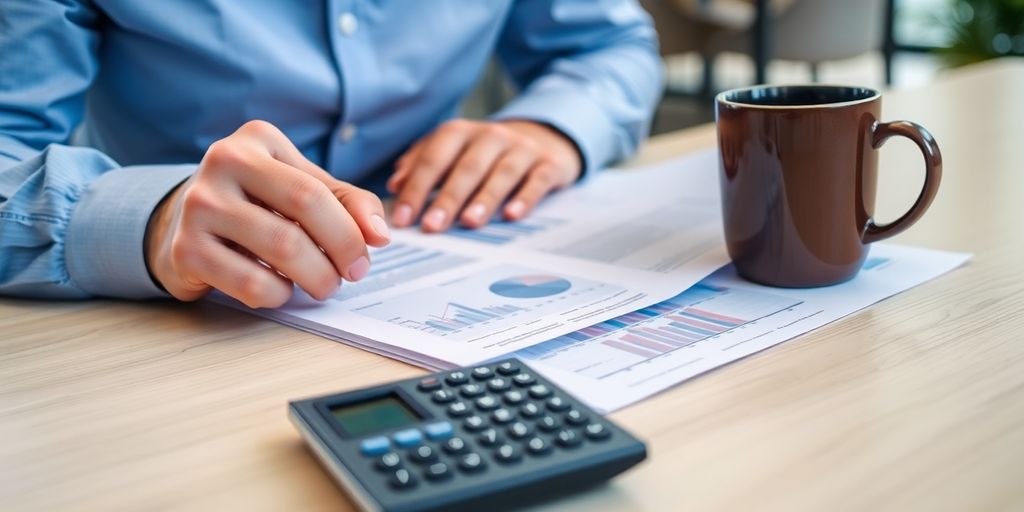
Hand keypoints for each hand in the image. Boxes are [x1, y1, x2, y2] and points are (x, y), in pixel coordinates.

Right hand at [145, 120, 390, 308]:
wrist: (183, 224)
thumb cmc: (257, 204)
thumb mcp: (303, 188)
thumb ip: (348, 203)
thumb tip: (379, 235)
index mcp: (257, 139)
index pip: (318, 188)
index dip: (351, 230)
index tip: (367, 255)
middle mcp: (223, 161)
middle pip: (303, 209)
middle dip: (339, 251)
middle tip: (349, 276)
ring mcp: (199, 204)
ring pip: (281, 248)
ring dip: (315, 277)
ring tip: (321, 284)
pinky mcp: (185, 249)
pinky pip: (251, 283)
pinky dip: (278, 295)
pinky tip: (279, 289)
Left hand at [387, 119, 581, 231]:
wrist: (542, 136)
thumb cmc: (485, 152)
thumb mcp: (453, 150)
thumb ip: (422, 163)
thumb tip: (396, 184)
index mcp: (460, 132)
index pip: (434, 159)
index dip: (417, 188)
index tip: (403, 218)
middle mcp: (491, 136)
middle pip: (466, 168)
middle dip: (447, 198)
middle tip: (431, 226)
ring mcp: (522, 149)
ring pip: (501, 174)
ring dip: (484, 199)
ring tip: (468, 223)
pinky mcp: (548, 164)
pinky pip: (536, 181)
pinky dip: (525, 198)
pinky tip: (512, 216)